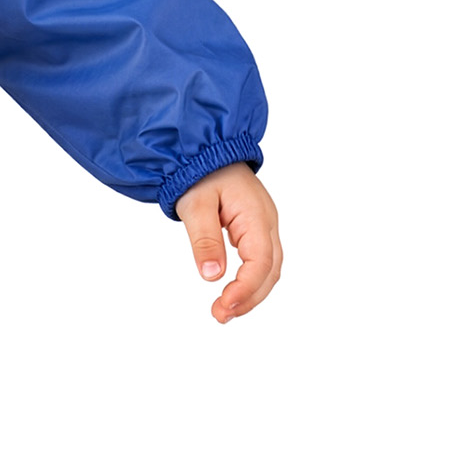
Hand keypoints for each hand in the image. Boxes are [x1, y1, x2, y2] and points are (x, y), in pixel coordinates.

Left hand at [176, 161, 281, 322]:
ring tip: (225, 311)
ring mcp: (264, 226)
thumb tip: (212, 276)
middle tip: (220, 316)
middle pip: (270, 271)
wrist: (206, 150)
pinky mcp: (255, 229)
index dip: (246, 289)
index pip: (261, 262)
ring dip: (251, 293)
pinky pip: (261, 260)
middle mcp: (267, 224)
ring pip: (269, 269)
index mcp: (256, 216)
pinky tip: (233, 293)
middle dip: (249, 298)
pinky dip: (251, 280)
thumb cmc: (200, 173)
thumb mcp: (195, 205)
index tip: (224, 307)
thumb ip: (204, 239)